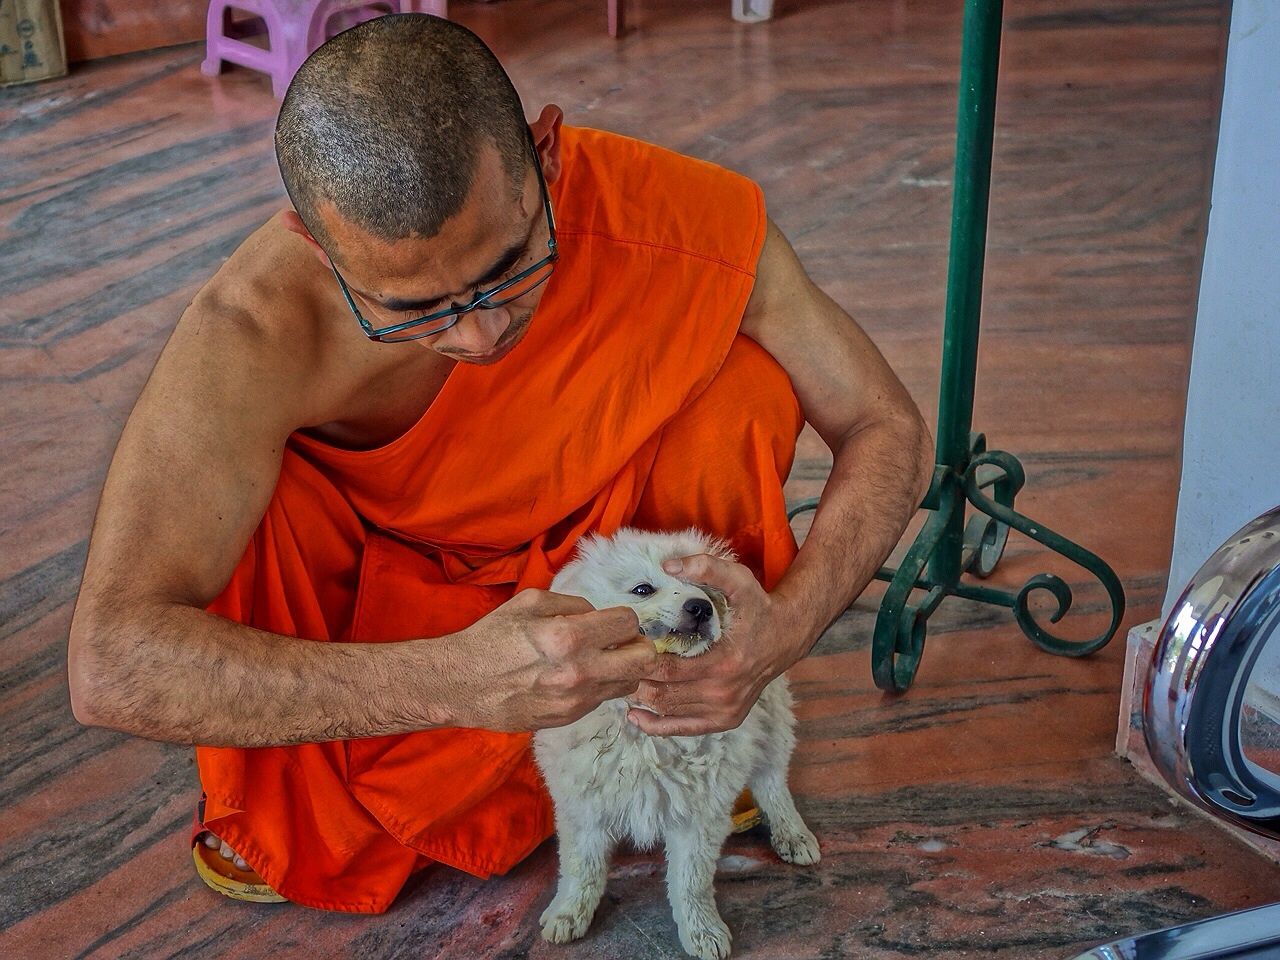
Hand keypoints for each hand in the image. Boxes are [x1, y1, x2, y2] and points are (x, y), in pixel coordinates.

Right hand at [444, 588, 656, 731]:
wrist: (461, 685)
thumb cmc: (492, 638)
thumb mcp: (528, 603)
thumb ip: (573, 604)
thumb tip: (599, 615)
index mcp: (568, 637)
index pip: (628, 623)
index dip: (623, 618)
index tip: (610, 620)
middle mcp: (579, 672)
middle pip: (645, 660)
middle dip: (637, 645)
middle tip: (620, 641)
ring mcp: (576, 700)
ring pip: (630, 683)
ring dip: (623, 668)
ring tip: (601, 659)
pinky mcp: (570, 718)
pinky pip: (604, 699)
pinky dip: (601, 685)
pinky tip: (579, 676)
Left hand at [626, 553, 801, 736]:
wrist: (786, 637)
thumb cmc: (757, 608)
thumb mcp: (738, 579)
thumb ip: (705, 567)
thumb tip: (669, 567)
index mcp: (723, 663)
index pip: (666, 670)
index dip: (639, 659)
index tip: (625, 646)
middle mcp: (724, 693)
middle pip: (662, 695)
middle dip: (635, 679)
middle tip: (618, 662)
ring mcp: (726, 710)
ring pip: (669, 712)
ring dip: (643, 698)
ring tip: (623, 679)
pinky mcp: (726, 720)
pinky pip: (684, 729)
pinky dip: (658, 725)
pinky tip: (637, 715)